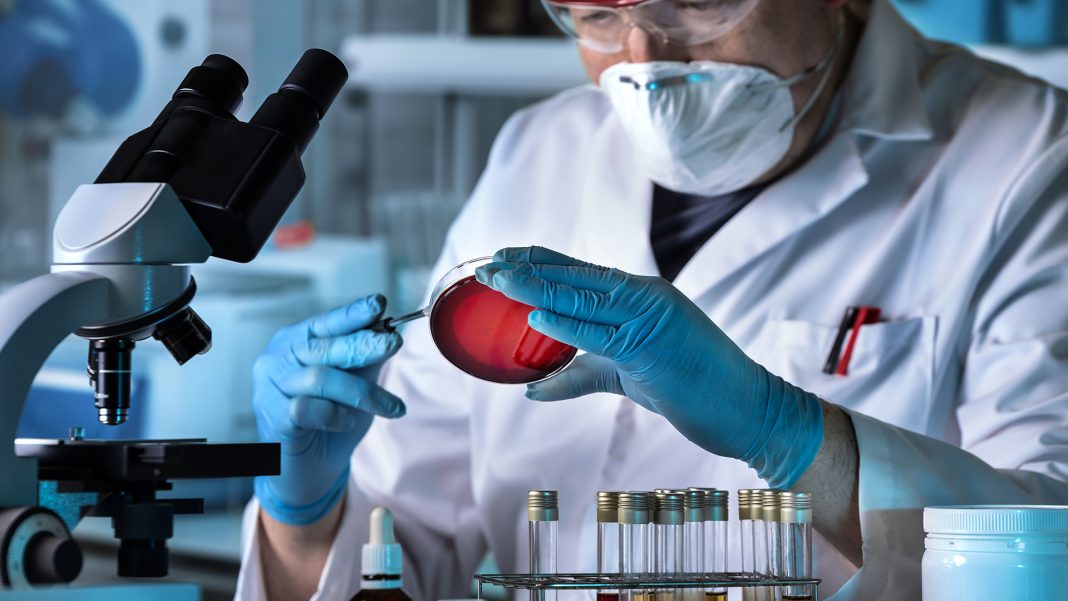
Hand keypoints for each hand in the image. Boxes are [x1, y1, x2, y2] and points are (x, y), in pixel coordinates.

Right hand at [253, 294, 404, 524]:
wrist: (309, 471)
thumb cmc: (330, 421)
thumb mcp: (355, 384)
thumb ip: (365, 359)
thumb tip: (388, 331)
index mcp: (294, 344)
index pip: (324, 323)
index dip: (352, 314)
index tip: (379, 303)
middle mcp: (276, 361)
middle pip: (323, 347)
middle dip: (363, 345)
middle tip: (394, 345)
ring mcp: (269, 390)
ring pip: (320, 378)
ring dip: (362, 392)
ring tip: (390, 407)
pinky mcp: (273, 419)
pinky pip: (307, 408)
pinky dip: (334, 415)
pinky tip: (346, 421)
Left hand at [476, 247, 823, 488]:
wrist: (749, 409)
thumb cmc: (693, 389)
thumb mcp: (628, 376)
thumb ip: (583, 374)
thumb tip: (532, 388)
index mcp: (642, 296)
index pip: (581, 272)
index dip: (538, 262)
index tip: (502, 256)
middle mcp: (646, 296)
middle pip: (575, 275)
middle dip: (526, 268)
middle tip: (485, 264)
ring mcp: (652, 316)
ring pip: (583, 295)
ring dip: (535, 285)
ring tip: (497, 278)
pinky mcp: (655, 344)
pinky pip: (602, 330)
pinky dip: (567, 321)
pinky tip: (536, 313)